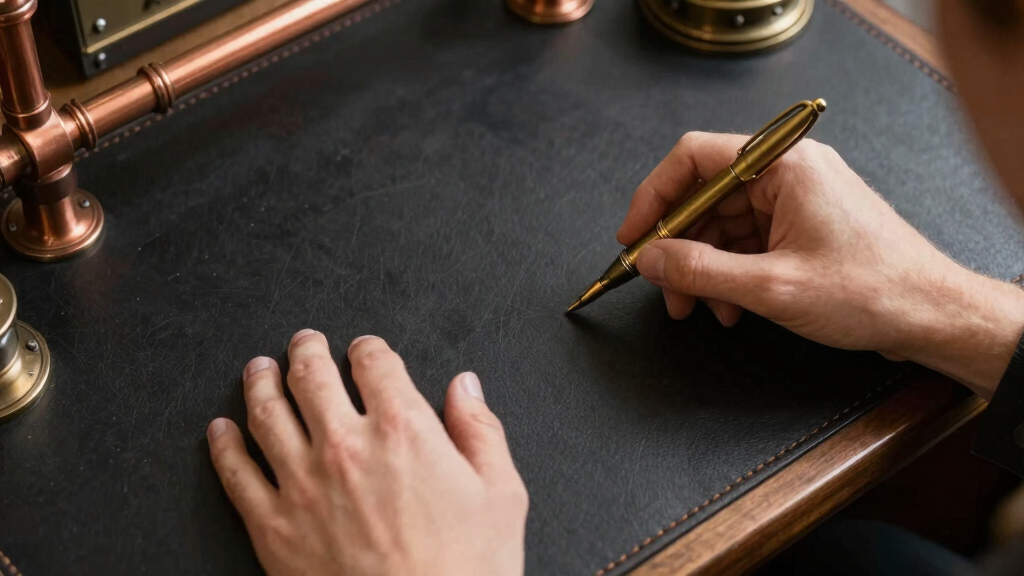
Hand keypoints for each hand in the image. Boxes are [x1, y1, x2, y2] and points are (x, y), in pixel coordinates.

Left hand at [206, 330, 527, 575]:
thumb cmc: (464, 572)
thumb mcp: (500, 495)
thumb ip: (480, 430)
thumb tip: (465, 387)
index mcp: (404, 429)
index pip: (374, 363)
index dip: (368, 347)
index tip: (364, 348)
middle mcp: (346, 446)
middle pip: (311, 375)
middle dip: (306, 350)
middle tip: (304, 342)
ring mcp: (302, 485)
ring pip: (267, 413)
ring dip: (260, 381)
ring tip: (257, 369)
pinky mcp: (272, 527)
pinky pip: (236, 472)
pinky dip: (224, 444)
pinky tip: (221, 430)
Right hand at [618, 132, 1023, 397]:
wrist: (933, 316)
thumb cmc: (872, 292)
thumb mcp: (770, 287)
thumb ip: (699, 270)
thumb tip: (649, 259)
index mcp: (784, 164)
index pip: (694, 157)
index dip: (653, 196)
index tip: (633, 237)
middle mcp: (789, 171)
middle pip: (705, 195)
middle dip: (679, 246)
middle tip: (663, 287)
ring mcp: (798, 198)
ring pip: (724, 223)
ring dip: (705, 267)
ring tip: (700, 308)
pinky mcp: (804, 224)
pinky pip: (748, 239)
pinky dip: (731, 272)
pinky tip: (731, 307)